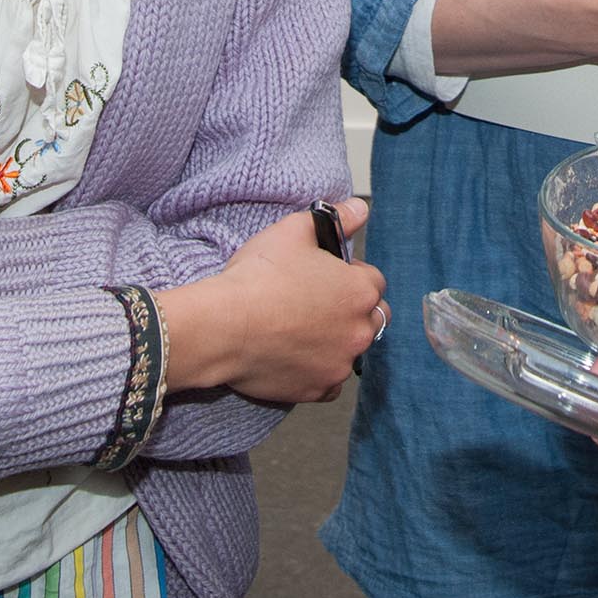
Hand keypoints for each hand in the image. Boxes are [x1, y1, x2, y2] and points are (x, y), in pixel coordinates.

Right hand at [160, 199, 386, 404]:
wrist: (224, 326)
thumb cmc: (259, 276)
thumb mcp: (295, 230)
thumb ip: (336, 218)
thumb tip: (360, 208)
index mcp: (360, 291)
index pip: (373, 280)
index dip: (349, 275)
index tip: (325, 276)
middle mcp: (360, 331)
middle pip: (371, 318)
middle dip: (352, 310)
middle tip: (315, 303)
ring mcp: (340, 364)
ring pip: (350, 351)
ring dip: (336, 341)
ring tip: (300, 329)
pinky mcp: (318, 390)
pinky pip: (330, 382)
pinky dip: (318, 370)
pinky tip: (295, 356)